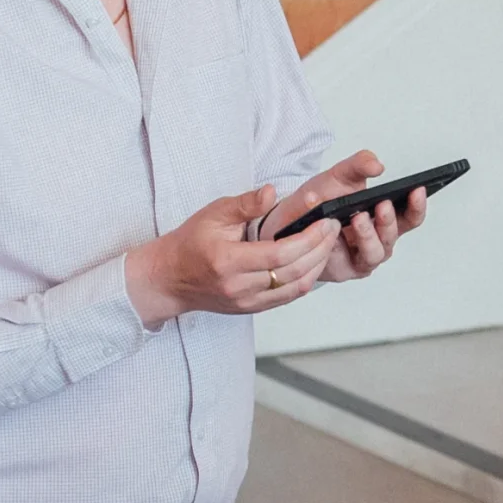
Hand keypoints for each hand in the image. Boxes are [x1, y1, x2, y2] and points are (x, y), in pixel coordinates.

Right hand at [126, 186, 338, 327]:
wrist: (170, 278)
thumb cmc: (190, 242)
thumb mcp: (213, 214)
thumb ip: (245, 204)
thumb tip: (272, 192)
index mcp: (228, 261)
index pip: (280, 254)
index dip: (308, 239)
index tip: (325, 222)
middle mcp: (238, 286)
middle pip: (292, 272)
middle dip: (320, 249)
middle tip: (333, 228)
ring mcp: (246, 302)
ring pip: (294, 288)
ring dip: (317, 266)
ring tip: (328, 243)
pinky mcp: (250, 309)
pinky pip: (286, 298)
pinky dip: (305, 280)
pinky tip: (314, 262)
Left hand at [261, 151, 426, 286]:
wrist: (292, 220)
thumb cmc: (321, 200)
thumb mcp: (341, 175)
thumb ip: (359, 165)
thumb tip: (377, 166)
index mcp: (384, 217)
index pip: (410, 215)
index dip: (417, 204)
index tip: (417, 189)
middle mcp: (379, 239)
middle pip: (396, 234)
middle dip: (390, 219)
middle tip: (383, 204)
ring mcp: (364, 256)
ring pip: (377, 252)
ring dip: (369, 234)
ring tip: (358, 217)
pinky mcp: (347, 270)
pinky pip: (353, 263)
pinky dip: (345, 247)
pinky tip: (336, 233)